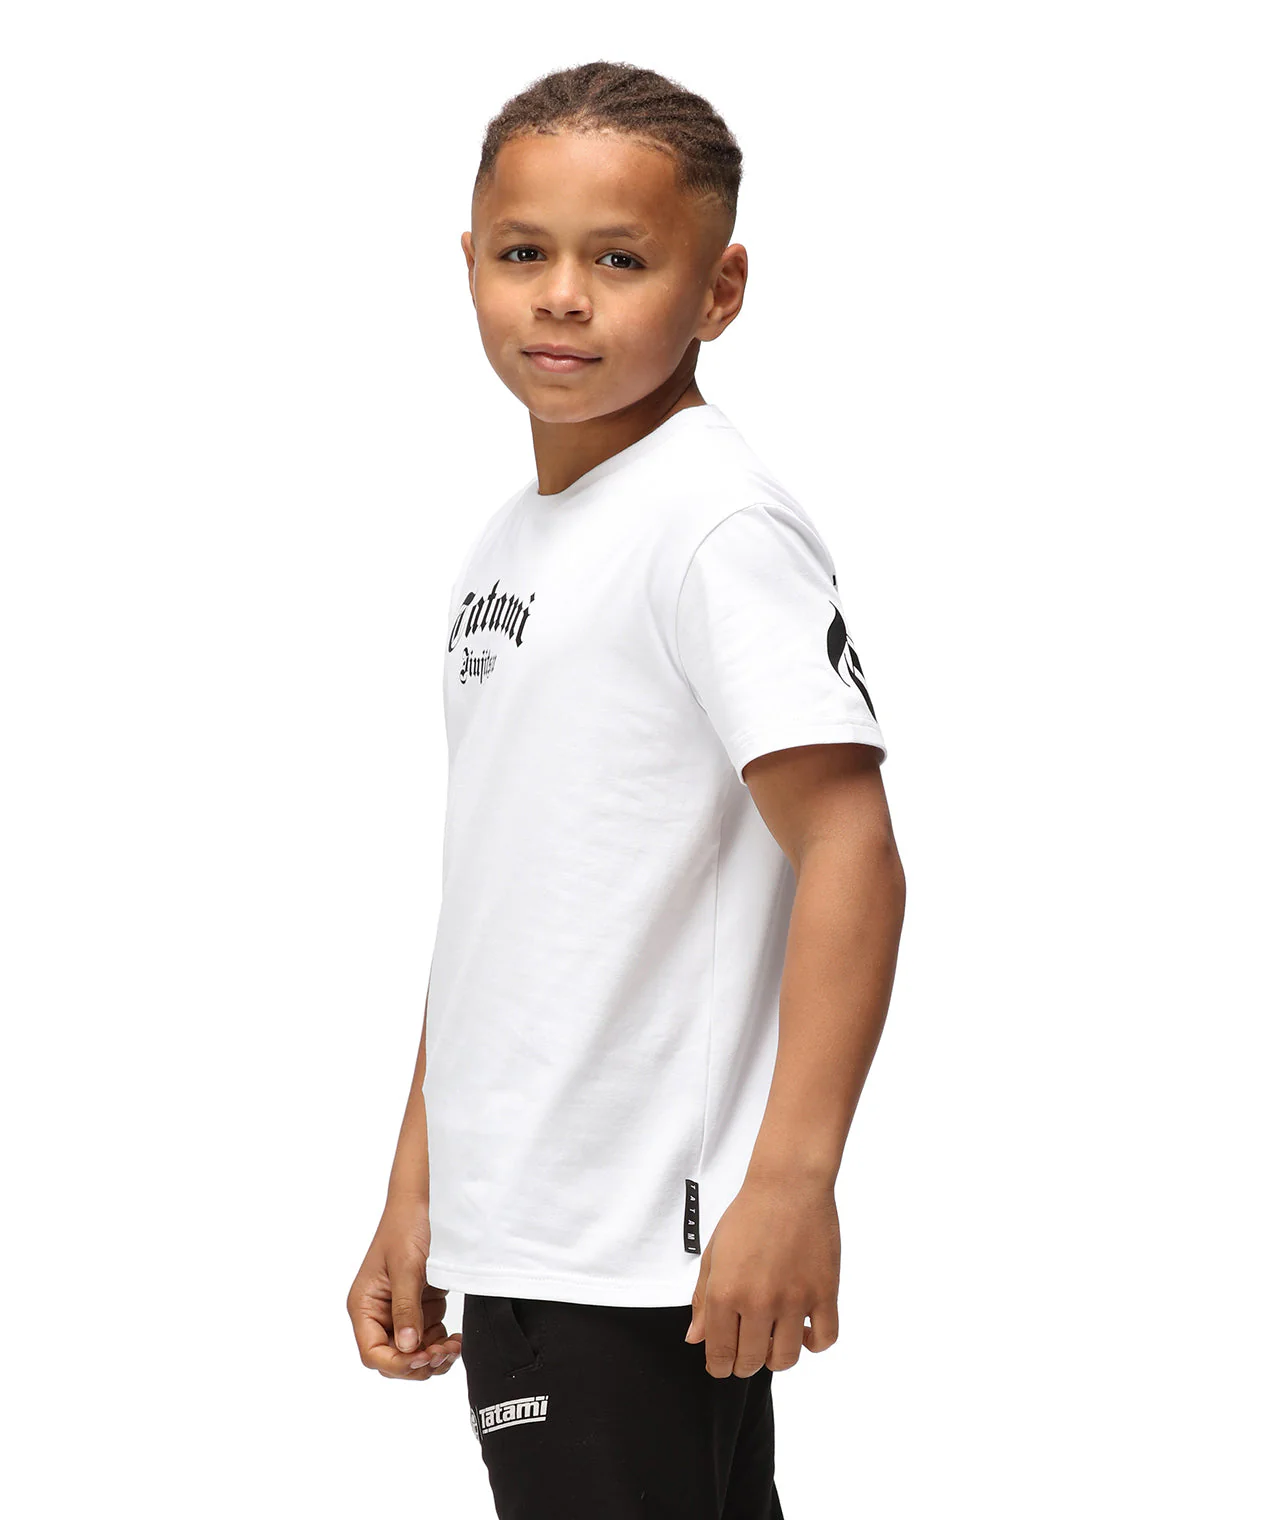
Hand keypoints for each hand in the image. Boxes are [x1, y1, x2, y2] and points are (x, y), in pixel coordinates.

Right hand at [347, 1199, 461, 1379]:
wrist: (425, 1202)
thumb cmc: (406, 1226)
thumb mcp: (407, 1267)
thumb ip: (406, 1308)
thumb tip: (407, 1348)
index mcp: (364, 1306)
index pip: (373, 1352)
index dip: (397, 1363)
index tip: (423, 1357)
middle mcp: (378, 1314)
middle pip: (393, 1359)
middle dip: (418, 1363)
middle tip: (444, 1353)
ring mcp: (398, 1312)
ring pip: (413, 1353)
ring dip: (433, 1357)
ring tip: (454, 1346)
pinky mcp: (417, 1306)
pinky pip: (427, 1337)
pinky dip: (440, 1343)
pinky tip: (455, 1338)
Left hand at [684, 1174, 839, 1377]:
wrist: (787, 1184)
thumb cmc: (748, 1215)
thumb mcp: (714, 1253)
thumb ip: (702, 1299)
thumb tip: (695, 1338)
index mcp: (725, 1292)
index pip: (719, 1353)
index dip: (719, 1366)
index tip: (722, 1365)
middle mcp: (758, 1302)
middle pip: (750, 1361)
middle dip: (744, 1364)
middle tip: (747, 1351)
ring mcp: (794, 1300)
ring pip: (786, 1359)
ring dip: (776, 1357)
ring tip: (773, 1339)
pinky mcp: (824, 1292)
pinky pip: (824, 1339)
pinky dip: (813, 1344)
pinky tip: (803, 1330)